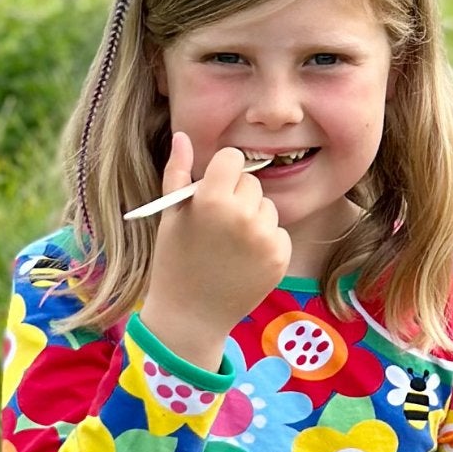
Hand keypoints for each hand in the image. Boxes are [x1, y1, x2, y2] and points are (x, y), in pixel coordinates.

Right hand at [138, 132, 292, 370]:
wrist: (192, 315)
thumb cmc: (175, 260)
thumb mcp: (171, 215)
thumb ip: (179, 172)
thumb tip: (183, 136)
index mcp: (213, 199)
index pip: (234, 159)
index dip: (222, 172)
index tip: (214, 190)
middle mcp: (244, 216)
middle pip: (252, 182)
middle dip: (238, 195)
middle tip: (219, 223)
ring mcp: (266, 238)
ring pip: (268, 207)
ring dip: (254, 218)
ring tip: (231, 243)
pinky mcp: (281, 258)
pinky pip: (279, 232)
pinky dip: (267, 241)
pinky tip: (245, 259)